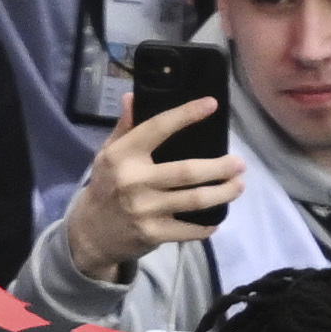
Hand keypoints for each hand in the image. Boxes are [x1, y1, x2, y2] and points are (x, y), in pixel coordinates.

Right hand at [59, 94, 245, 282]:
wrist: (90, 234)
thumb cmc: (105, 187)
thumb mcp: (108, 154)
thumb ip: (125, 127)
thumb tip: (134, 97)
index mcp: (123, 155)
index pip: (158, 128)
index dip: (186, 115)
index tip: (211, 105)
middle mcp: (134, 181)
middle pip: (187, 171)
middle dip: (220, 167)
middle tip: (240, 163)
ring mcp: (144, 210)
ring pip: (194, 200)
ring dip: (222, 193)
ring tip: (238, 186)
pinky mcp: (152, 233)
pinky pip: (188, 229)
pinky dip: (206, 225)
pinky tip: (217, 217)